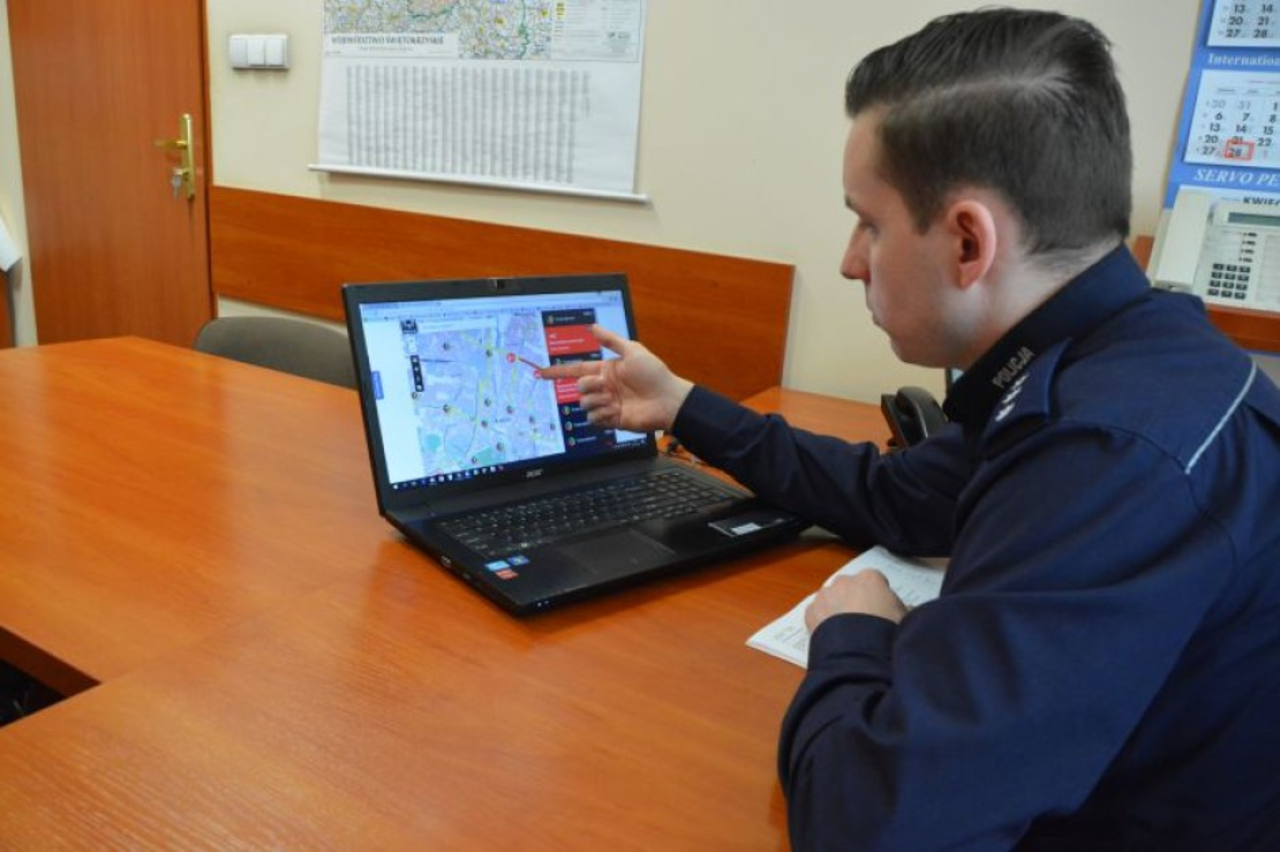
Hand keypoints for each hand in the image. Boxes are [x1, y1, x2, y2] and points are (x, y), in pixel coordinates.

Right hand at [538, 325, 693, 432]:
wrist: (667, 400)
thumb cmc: (654, 374)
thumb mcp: (633, 351)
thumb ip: (611, 340)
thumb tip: (593, 327)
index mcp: (606, 370)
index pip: (577, 370)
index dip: (559, 371)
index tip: (542, 372)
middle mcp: (604, 387)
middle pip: (579, 386)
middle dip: (589, 385)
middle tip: (606, 386)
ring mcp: (607, 404)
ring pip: (584, 403)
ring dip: (597, 400)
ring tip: (614, 400)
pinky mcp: (611, 419)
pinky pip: (593, 418)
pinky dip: (602, 414)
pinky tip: (615, 411)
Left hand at [805, 570, 907, 631]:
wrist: (858, 650)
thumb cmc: (885, 630)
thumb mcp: (904, 618)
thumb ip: (902, 608)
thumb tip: (907, 609)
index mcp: (869, 578)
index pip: (875, 582)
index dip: (879, 597)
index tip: (881, 611)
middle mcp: (844, 581)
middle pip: (850, 588)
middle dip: (855, 600)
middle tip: (863, 622)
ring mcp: (825, 595)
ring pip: (831, 599)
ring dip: (837, 609)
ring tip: (847, 632)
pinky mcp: (811, 611)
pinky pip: (817, 614)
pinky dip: (822, 622)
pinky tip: (833, 637)